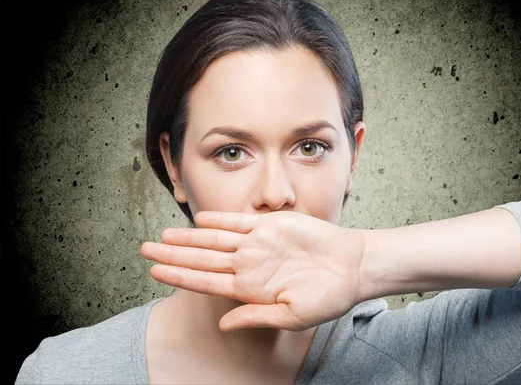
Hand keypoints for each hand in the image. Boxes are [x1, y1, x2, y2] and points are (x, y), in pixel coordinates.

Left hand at [140, 210, 366, 331]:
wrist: (352, 266)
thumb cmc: (328, 296)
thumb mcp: (292, 317)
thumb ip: (255, 317)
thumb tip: (223, 324)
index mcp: (250, 289)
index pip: (205, 282)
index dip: (179, 276)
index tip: (155, 272)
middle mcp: (249, 265)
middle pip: (201, 259)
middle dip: (172, 255)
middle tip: (144, 250)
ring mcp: (258, 244)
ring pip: (214, 240)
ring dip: (187, 238)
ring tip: (162, 236)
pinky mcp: (272, 226)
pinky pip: (239, 222)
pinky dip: (218, 221)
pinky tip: (198, 220)